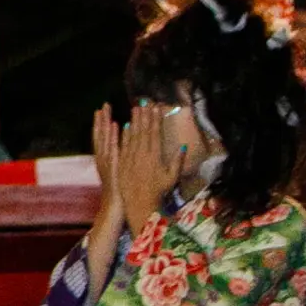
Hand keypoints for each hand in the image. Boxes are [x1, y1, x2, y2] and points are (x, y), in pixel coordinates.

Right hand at [87, 102, 125, 217]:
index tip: (101, 111)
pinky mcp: (114, 166)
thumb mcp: (114, 178)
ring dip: (105, 124)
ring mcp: (107, 163)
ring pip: (105, 140)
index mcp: (103, 161)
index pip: (100, 139)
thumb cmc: (118, 195)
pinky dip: (114, 136)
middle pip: (100, 136)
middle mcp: (102, 160)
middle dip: (101, 120)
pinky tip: (116, 126)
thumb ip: (114, 164)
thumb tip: (117, 153)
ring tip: (105, 110)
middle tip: (103, 105)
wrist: (114, 211)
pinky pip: (115, 148)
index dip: (101, 125)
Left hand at [115, 99, 190, 217]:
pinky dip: (123, 135)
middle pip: (143, 131)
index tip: (156, 107)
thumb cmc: (159, 191)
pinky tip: (124, 125)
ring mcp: (130, 158)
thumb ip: (177, 161)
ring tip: (135, 108)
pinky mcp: (122, 162)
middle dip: (144, 115)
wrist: (139, 203)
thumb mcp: (172, 177)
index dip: (155, 119)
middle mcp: (142, 154)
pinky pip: (122, 146)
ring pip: (132, 136)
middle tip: (144, 102)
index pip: (155, 133)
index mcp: (155, 156)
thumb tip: (183, 146)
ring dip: (134, 121)